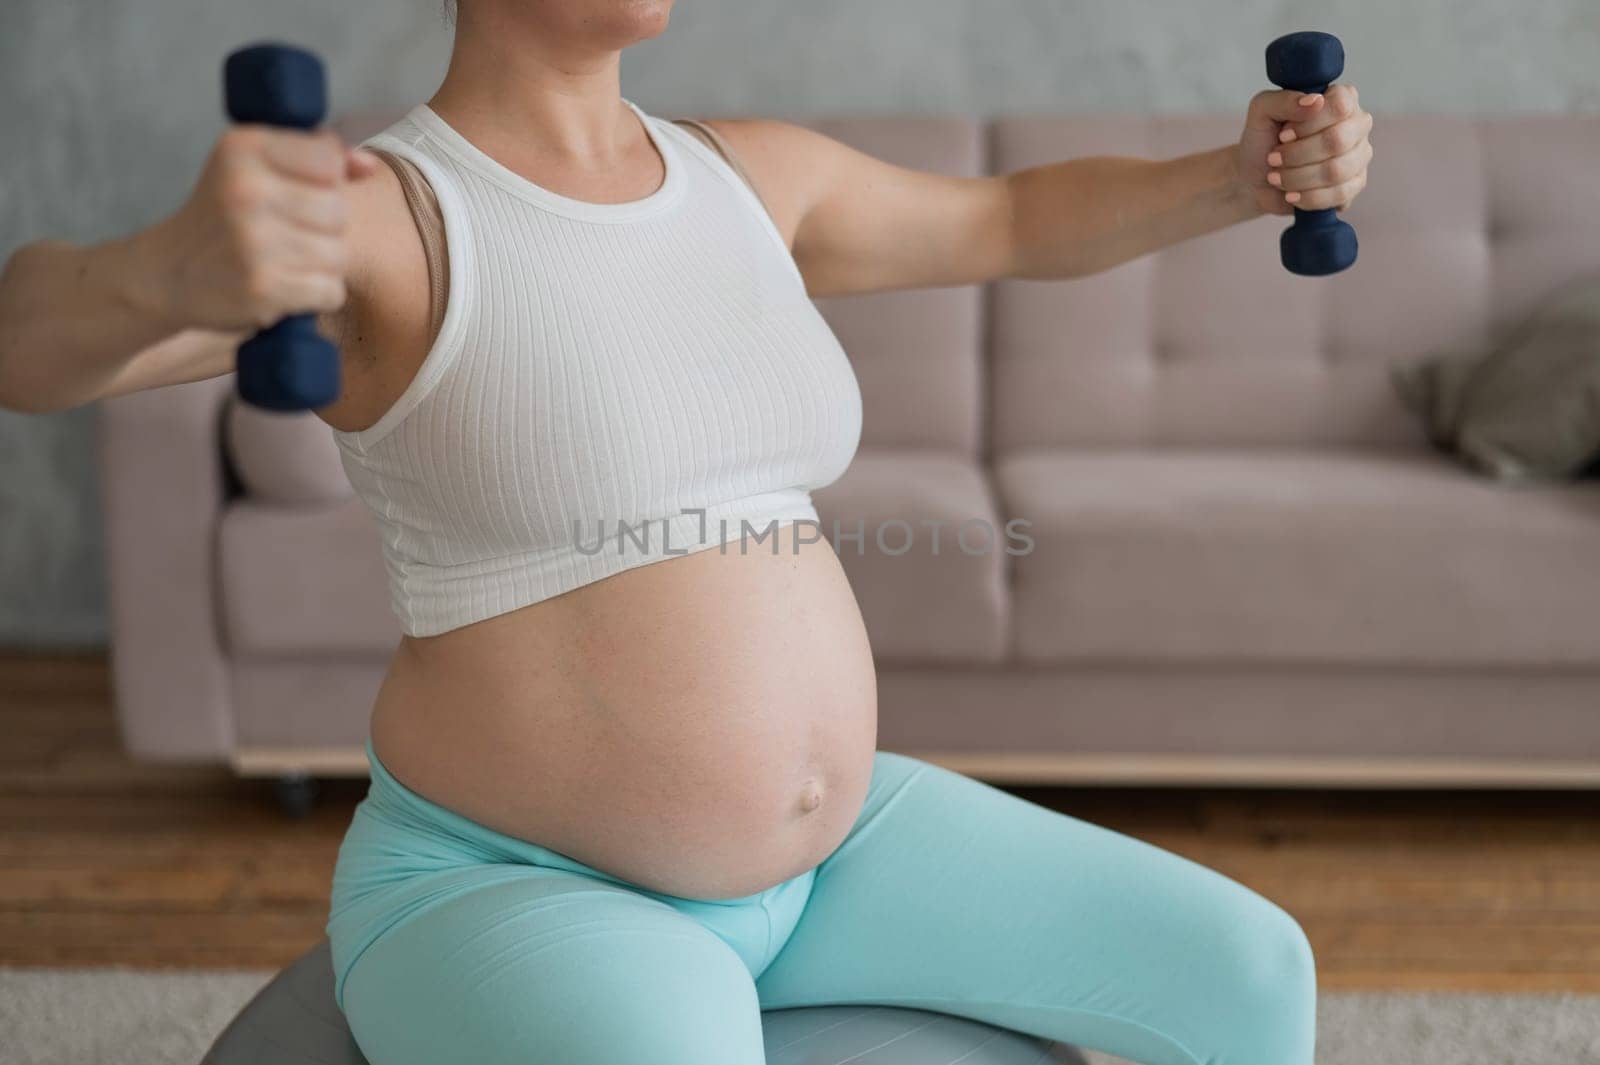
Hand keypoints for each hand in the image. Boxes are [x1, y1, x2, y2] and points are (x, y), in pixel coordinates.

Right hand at [141, 127, 380, 331]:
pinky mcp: (264, 287)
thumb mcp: (255, 169)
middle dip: (322, 229)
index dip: (324, 180)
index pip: (329, 158)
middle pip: (339, 211)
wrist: (167, 274)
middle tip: (283, 234)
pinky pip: (330, 291)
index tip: (296, 192)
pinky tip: (283, 286)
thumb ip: (315, 157)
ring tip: (282, 261)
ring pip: (339, 254)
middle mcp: (247, 190)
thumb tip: (367, 166)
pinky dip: (314, 295)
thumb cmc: (223, 217)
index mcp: (244, 148)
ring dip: (320, 265)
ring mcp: (254, 241)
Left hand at [1236, 85, 1372, 216]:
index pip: (1340, 106)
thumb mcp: (1262, 111)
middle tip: (1274, 159)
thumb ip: (1285, 100)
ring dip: (1298, 177)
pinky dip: (1308, 197)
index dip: (1308, 124)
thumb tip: (1316, 101)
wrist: (1255, 179)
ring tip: (1277, 177)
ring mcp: (1360, 155)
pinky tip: (1292, 195)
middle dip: (1297, 154)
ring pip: (1337, 171)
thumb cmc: (1263, 140)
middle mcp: (1357, 124)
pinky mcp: (1355, 185)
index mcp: (1342, 98)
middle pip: (1338, 140)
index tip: (1283, 135)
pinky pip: (1340, 194)